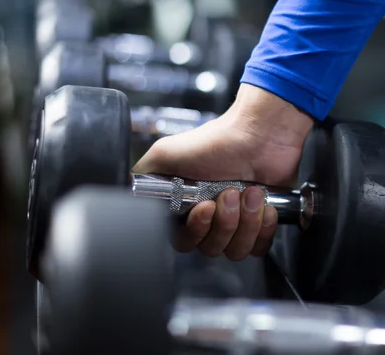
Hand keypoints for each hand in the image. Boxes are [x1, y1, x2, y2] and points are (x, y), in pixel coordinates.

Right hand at [133, 84, 313, 259]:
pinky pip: (259, 247)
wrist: (259, 134)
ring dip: (245, 221)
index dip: (196, 229)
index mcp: (186, 208)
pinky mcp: (261, 223)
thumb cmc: (217, 142)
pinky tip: (264, 205)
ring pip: (236, 250)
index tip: (205, 207)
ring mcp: (237, 222)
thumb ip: (140, 177)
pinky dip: (263, 227)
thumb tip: (121, 192)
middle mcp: (210, 218)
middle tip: (230, 193)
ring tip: (250, 192)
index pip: (183, 241)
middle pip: (211, 248)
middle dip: (224, 221)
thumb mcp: (165, 154)